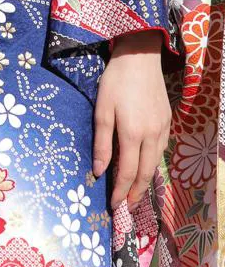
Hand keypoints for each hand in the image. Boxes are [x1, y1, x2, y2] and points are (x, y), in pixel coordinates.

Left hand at [93, 30, 170, 208]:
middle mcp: (152, 136)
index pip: (126, 173)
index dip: (120, 192)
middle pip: (144, 174)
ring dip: (145, 181)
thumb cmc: (115, 81)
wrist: (140, 57)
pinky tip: (145, 166)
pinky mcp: (167, 121)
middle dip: (135, 194)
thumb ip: (101, 143)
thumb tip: (98, 171)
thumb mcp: (101, 110)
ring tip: (135, 193)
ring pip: (155, 164)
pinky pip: (161, 150)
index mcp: (133, 134)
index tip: (114, 206)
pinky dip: (152, 164)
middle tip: (128, 209)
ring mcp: (162, 129)